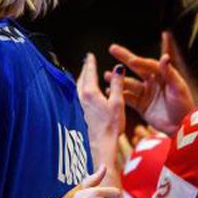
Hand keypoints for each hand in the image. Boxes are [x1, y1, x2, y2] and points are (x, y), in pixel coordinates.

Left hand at [77, 53, 125, 170]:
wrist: (102, 143)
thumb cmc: (111, 125)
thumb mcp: (117, 102)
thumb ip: (117, 84)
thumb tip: (118, 68)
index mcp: (90, 93)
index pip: (89, 73)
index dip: (90, 63)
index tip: (89, 55)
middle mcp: (82, 98)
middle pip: (81, 78)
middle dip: (85, 69)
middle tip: (87, 61)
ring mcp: (80, 105)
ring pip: (79, 86)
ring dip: (82, 78)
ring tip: (86, 74)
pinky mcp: (81, 112)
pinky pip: (79, 94)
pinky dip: (82, 87)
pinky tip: (86, 92)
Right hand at [108, 32, 195, 133]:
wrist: (182, 127)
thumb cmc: (184, 106)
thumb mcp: (178, 88)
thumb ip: (170, 73)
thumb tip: (164, 57)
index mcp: (163, 75)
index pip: (149, 65)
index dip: (140, 62)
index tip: (130, 60)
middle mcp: (153, 82)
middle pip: (136, 68)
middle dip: (124, 58)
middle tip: (112, 48)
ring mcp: (146, 93)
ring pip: (129, 84)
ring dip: (118, 79)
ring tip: (106, 75)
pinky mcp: (141, 105)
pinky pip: (127, 98)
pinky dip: (119, 95)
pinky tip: (109, 91)